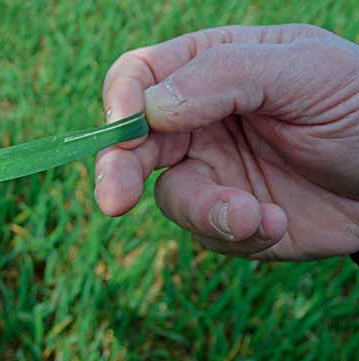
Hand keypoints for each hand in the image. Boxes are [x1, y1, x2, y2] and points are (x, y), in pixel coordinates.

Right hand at [96, 24, 358, 259]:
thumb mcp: (306, 72)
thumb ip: (227, 75)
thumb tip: (150, 107)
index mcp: (212, 67)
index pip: (141, 76)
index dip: (122, 101)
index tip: (124, 129)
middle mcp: (200, 120)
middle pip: (132, 143)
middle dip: (119, 173)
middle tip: (114, 202)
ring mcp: (213, 171)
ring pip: (170, 196)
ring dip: (205, 211)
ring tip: (255, 216)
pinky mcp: (230, 218)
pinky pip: (207, 233)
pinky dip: (238, 233)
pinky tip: (276, 221)